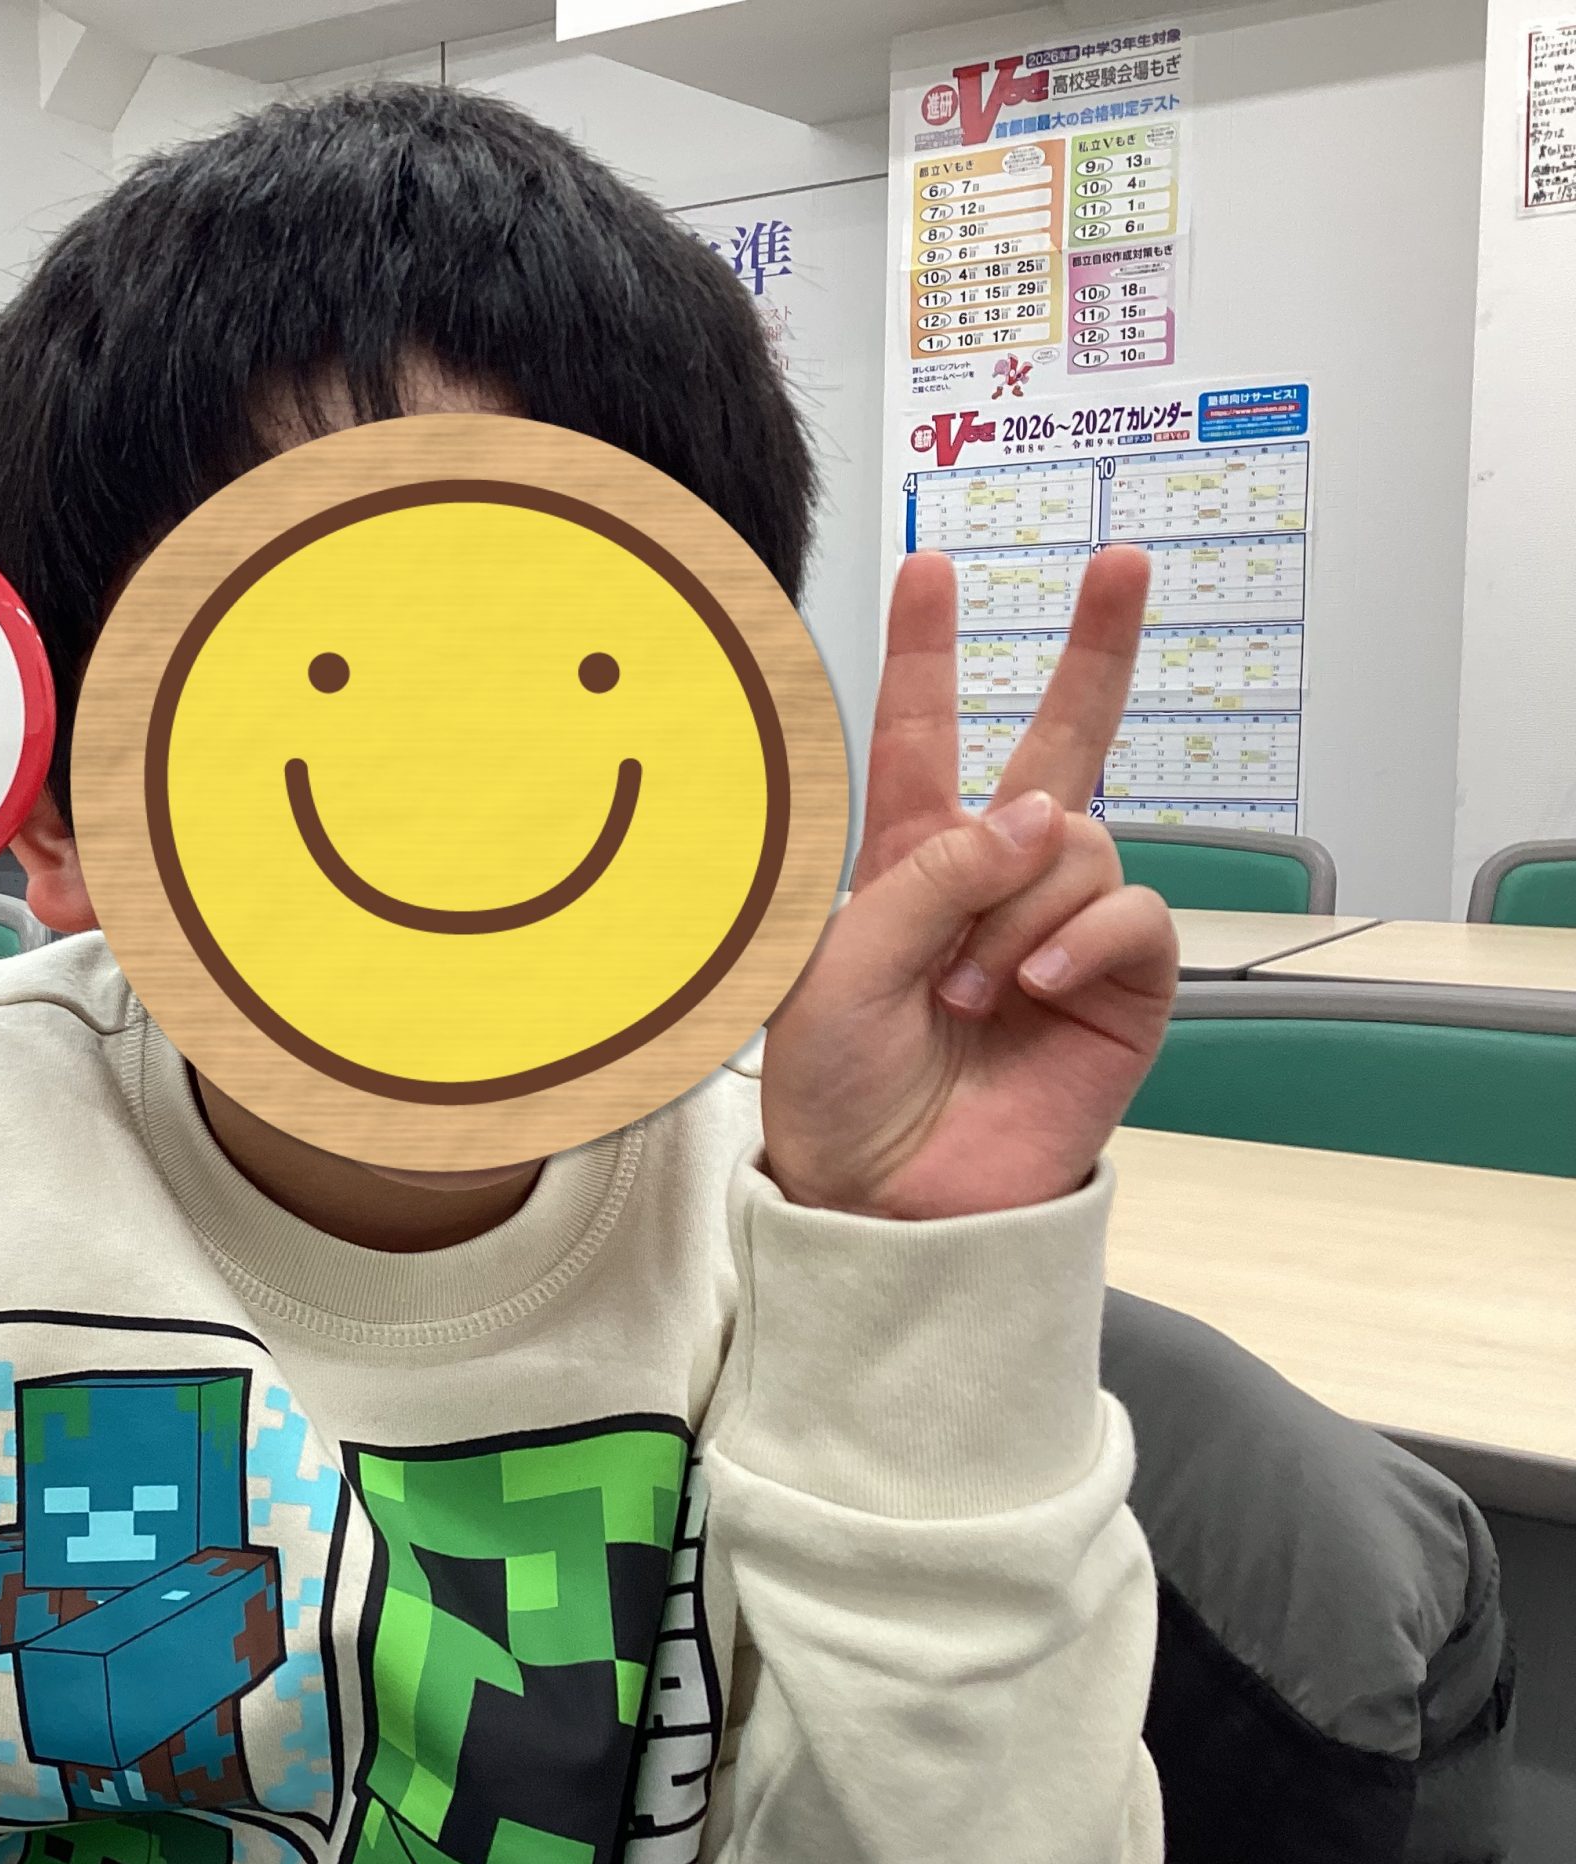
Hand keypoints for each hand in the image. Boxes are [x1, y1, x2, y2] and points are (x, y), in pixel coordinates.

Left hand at [761, 548, 1177, 1218]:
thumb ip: (929, 876)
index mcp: (904, 865)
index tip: (929, 568)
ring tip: (967, 992)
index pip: (919, 737)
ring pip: (1079, 843)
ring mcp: (1060, 932)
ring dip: (1019, 910)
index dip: (924, 654)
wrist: (884, 1201)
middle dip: (1093, 650)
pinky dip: (1078, 941)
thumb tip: (1036, 813)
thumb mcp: (842, 968)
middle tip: (1121, 562)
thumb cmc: (837, 1092)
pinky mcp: (1120, 990)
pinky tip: (1031, 989)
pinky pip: (1127, 917)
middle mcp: (991, 884)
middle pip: (1058, 745)